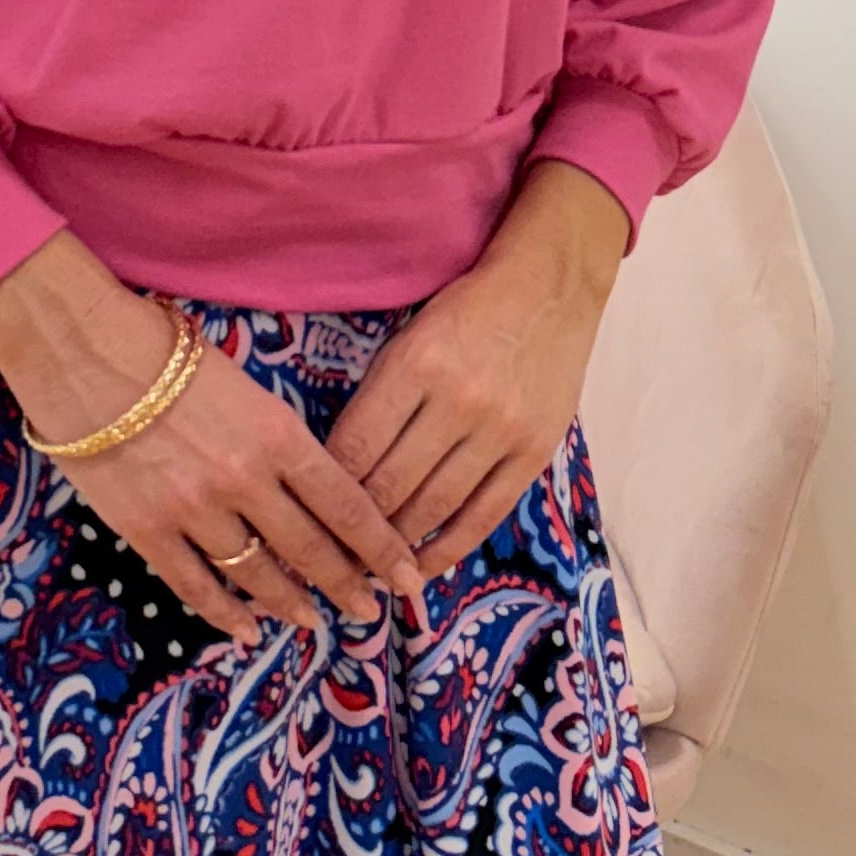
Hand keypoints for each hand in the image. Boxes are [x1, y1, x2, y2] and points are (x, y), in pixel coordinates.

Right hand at [0, 231, 424, 646]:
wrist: (84, 350)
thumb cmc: (166, 351)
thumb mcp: (244, 384)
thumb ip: (276, 439)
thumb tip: (311, 490)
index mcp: (277, 434)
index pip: (347, 504)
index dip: (382, 548)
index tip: (408, 574)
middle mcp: (244, 480)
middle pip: (311, 549)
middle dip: (348, 585)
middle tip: (370, 610)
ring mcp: (194, 511)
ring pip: (258, 575)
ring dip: (291, 603)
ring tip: (312, 620)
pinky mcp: (147, 530)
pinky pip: (196, 586)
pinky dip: (226, 614)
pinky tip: (247, 630)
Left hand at [324, 158, 626, 578]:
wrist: (549, 288)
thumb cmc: (467, 309)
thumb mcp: (409, 337)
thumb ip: (378, 397)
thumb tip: (340, 469)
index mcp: (416, 363)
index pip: (356, 444)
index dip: (326, 487)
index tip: (307, 512)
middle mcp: (458, 401)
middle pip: (391, 484)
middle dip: (353, 525)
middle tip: (328, 549)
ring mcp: (500, 431)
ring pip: (433, 507)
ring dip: (395, 543)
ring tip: (367, 564)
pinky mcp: (533, 453)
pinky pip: (483, 516)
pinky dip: (447, 549)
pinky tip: (420, 567)